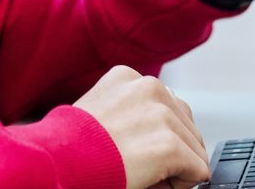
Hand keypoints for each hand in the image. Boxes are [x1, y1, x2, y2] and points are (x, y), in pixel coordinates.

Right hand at [73, 65, 211, 188]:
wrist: (56, 162)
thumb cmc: (67, 145)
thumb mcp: (96, 111)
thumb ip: (127, 110)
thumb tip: (153, 134)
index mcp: (128, 77)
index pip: (167, 104)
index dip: (157, 134)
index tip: (137, 148)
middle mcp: (149, 87)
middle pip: (186, 123)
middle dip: (172, 147)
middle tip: (141, 163)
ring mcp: (161, 115)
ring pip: (194, 148)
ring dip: (177, 165)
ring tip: (143, 171)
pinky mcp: (169, 144)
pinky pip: (198, 170)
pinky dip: (183, 182)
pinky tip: (154, 181)